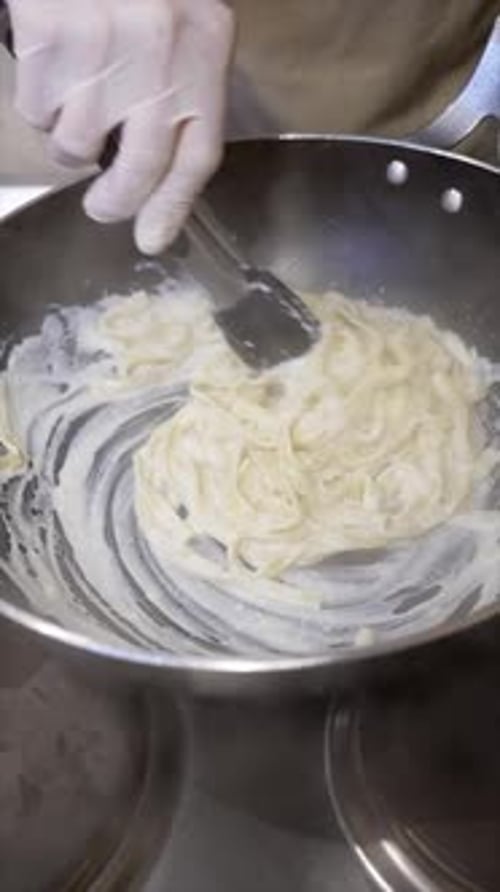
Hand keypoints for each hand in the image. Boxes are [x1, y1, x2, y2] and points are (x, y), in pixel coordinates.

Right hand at [6, 0, 234, 253]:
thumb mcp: (182, 24)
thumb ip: (182, 91)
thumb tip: (162, 181)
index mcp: (204, 45)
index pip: (199, 153)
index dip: (174, 206)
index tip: (152, 240)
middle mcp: (160, 51)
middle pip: (141, 166)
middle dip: (117, 202)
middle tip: (103, 209)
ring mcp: (103, 46)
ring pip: (78, 143)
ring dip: (70, 139)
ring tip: (74, 99)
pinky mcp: (50, 40)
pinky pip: (40, 111)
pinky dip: (41, 105)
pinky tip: (53, 68)